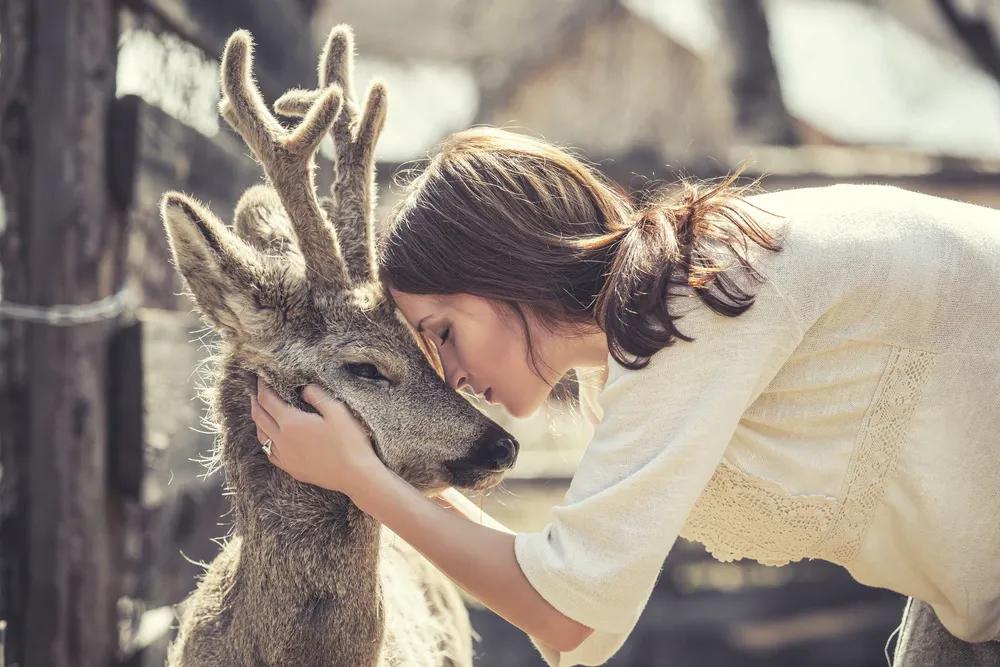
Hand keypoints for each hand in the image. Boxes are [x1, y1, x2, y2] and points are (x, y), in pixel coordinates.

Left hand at [250, 376, 383, 496]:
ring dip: (258, 421)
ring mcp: (285, 457)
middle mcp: (282, 440)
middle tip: (255, 392)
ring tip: (260, 412)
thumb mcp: (337, 411)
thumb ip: (317, 395)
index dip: (262, 387)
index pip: (267, 400)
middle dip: (256, 402)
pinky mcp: (291, 469)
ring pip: (261, 436)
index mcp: (291, 422)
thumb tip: (304, 389)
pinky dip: (266, 441)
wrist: (355, 475)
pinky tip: (271, 439)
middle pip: (259, 417)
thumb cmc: (349, 442)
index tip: (261, 379)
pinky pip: (270, 453)